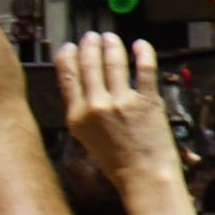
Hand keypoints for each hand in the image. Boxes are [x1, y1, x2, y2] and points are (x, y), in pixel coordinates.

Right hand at [48, 33, 181, 194]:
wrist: (144, 177)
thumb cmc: (118, 163)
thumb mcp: (87, 138)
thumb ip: (83, 113)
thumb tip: (84, 86)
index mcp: (77, 117)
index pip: (67, 76)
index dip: (68, 57)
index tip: (70, 46)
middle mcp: (96, 106)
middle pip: (88, 64)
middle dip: (90, 46)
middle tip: (93, 37)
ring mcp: (121, 101)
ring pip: (113, 61)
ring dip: (112, 45)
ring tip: (111, 38)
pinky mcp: (147, 100)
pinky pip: (144, 67)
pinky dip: (143, 52)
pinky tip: (140, 45)